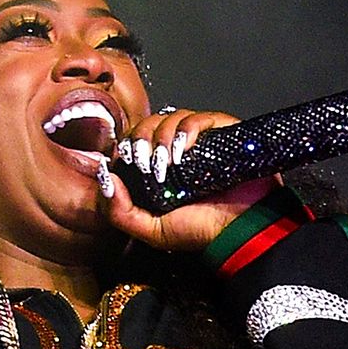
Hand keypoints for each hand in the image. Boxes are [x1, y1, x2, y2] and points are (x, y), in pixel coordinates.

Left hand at [95, 108, 268, 251]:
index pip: (138, 142)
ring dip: (162, 135)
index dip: (130, 145)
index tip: (131, 161)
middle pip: (151, 124)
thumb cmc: (203, 232)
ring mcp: (203, 142)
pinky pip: (201, 117)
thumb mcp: (153, 231)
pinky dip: (187, 129)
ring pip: (173, 117)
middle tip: (146, 161)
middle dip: (143, 138)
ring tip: (167, 160)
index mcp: (163, 171)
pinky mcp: (224, 133)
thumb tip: (106, 180)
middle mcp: (181, 153)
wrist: (241, 231)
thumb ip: (122, 213)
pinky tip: (184, 149)